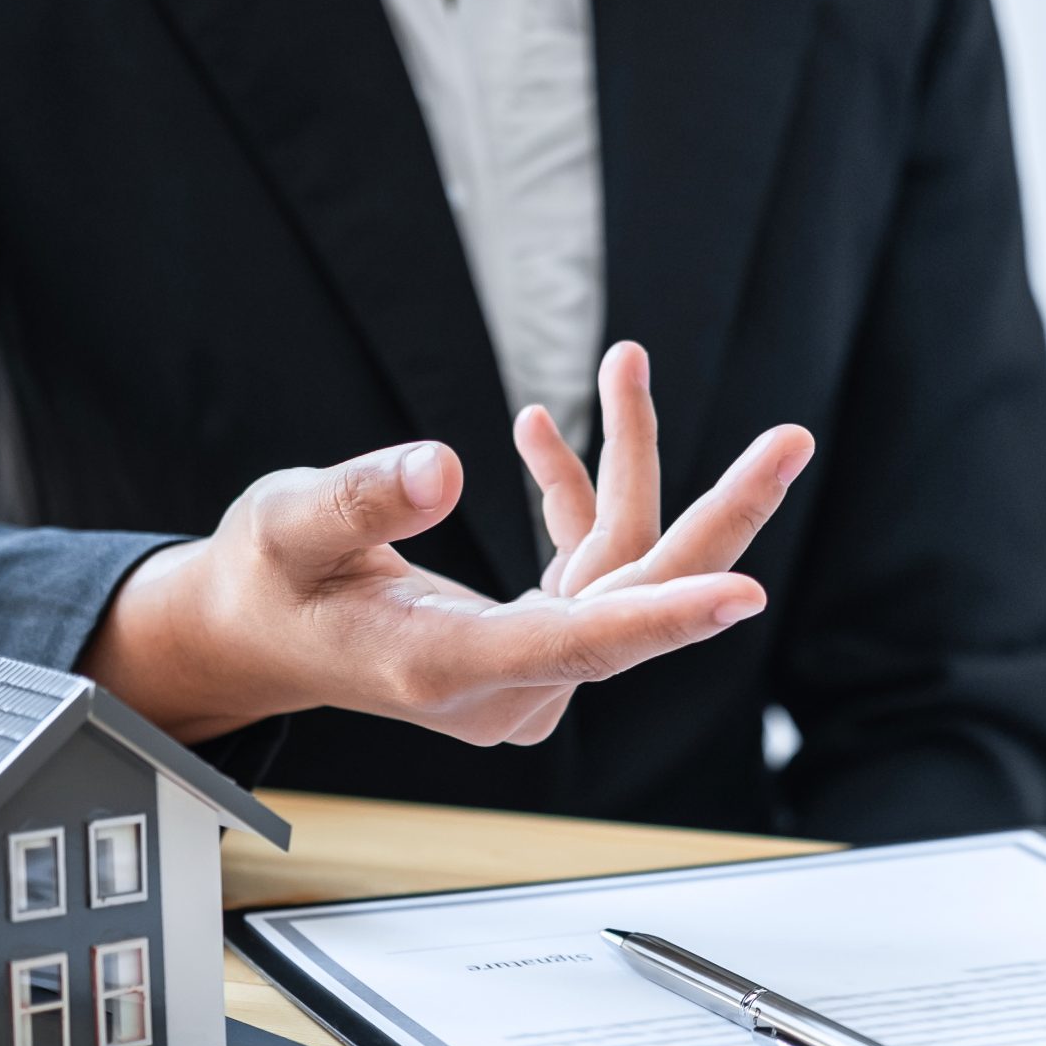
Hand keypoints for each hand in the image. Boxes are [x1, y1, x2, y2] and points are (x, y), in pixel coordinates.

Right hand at [82, 342, 812, 747]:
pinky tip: (546, 429)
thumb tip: (443, 464)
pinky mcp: (538, 645)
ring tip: (626, 363)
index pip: (577, 644)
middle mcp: (505, 682)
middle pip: (637, 601)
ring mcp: (529, 671)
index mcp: (445, 667)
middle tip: (791, 442)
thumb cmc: (266, 581)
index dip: (662, 617)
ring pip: (623, 570)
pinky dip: (577, 495)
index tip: (742, 593)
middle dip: (718, 516)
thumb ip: (361, 499)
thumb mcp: (288, 526)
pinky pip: (591, 565)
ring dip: (629, 465)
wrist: (253, 636)